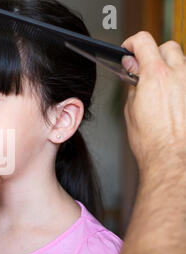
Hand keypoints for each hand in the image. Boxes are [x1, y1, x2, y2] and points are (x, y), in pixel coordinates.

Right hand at [121, 32, 184, 174]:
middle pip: (168, 47)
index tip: (128, 51)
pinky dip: (179, 84)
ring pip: (182, 62)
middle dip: (154, 54)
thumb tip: (132, 71)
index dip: (132, 44)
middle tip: (143, 69)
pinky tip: (172, 99)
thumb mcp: (131, 108)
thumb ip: (132, 83)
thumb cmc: (151, 140)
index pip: (144, 41)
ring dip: (170, 68)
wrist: (171, 157)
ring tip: (160, 87)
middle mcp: (178, 75)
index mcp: (156, 75)